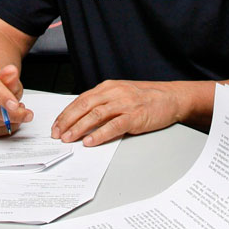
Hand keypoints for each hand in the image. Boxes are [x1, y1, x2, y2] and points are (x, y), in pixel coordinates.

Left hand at [52, 80, 185, 146]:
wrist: (171, 97)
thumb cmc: (146, 97)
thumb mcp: (121, 93)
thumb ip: (103, 102)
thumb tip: (82, 117)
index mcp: (108, 87)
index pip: (81, 99)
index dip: (66, 113)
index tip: (56, 125)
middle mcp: (114, 92)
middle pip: (84, 105)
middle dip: (67, 121)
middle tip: (57, 134)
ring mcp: (125, 103)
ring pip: (95, 115)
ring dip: (79, 128)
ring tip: (68, 138)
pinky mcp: (135, 116)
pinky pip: (113, 126)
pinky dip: (99, 134)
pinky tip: (90, 141)